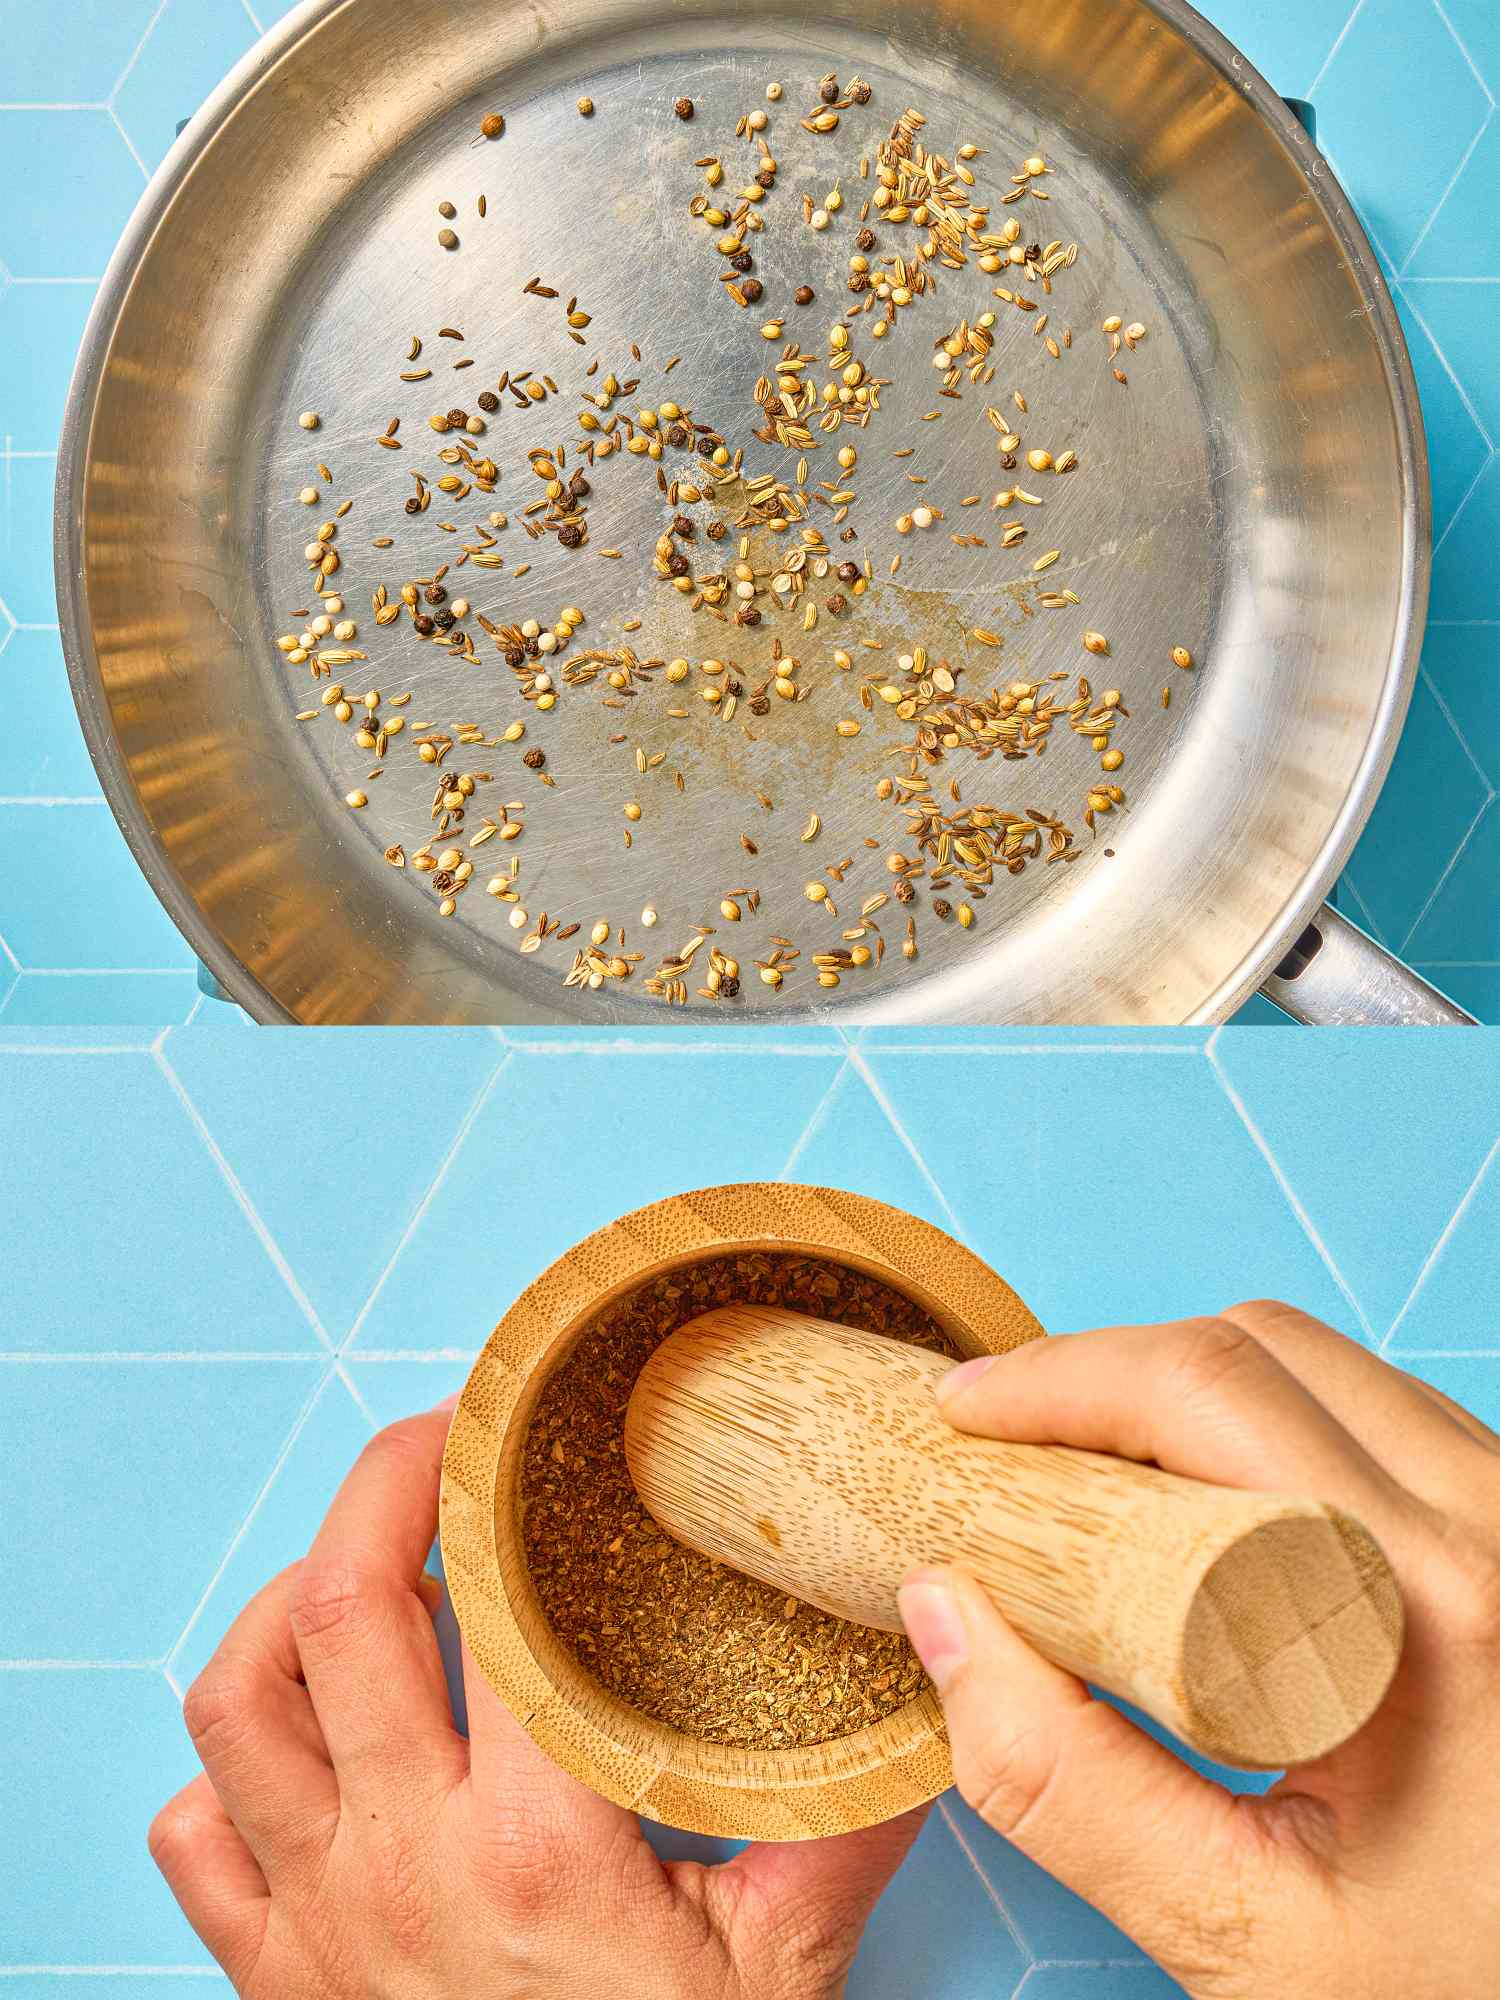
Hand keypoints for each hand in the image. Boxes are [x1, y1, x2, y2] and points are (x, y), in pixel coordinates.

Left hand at [149, 1400, 922, 1999]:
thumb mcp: (779, 1976)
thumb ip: (840, 1829)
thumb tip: (924, 1692)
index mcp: (528, 1846)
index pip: (494, 1610)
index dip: (500, 1493)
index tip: (522, 1431)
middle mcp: (395, 1865)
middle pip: (337, 1615)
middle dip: (379, 1490)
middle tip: (436, 1440)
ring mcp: (316, 1922)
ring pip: (236, 1709)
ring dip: (286, 1610)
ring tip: (361, 1570)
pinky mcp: (273, 1978)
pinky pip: (192, 1839)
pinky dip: (226, 1768)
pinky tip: (299, 1739)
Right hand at [899, 1302, 1499, 1999]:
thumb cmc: (1458, 1993)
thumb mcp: (1245, 1934)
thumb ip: (1066, 1784)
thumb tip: (943, 1609)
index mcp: (1431, 1602)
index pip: (1210, 1393)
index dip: (1060, 1380)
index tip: (960, 1417)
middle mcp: (1496, 1523)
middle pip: (1261, 1346)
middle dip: (1106, 1370)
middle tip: (1003, 1442)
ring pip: (1323, 1363)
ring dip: (1186, 1386)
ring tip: (1084, 1467)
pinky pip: (1377, 1412)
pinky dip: (1264, 1418)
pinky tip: (1195, 1500)